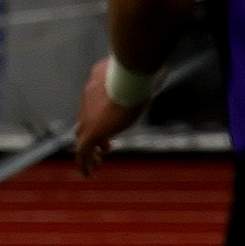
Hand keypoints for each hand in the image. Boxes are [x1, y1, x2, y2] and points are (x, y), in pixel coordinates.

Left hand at [74, 58, 146, 176]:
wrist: (128, 77)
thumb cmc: (139, 73)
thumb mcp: (141, 75)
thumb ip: (146, 77)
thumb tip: (162, 72)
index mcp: (97, 83)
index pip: (93, 102)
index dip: (100, 116)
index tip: (112, 125)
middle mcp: (88, 98)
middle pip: (85, 119)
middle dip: (94, 133)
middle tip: (106, 146)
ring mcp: (88, 115)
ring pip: (81, 136)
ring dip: (88, 150)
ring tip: (96, 164)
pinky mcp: (92, 131)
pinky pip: (82, 151)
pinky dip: (84, 162)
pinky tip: (88, 173)